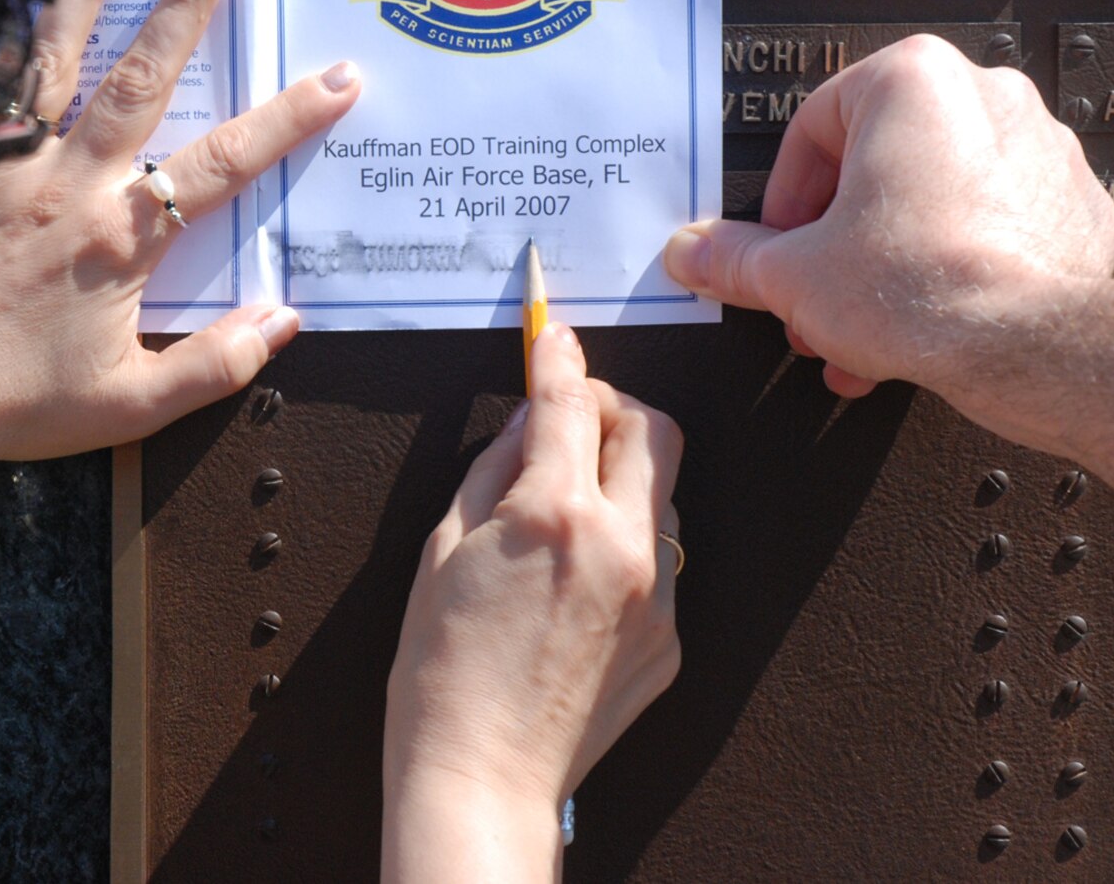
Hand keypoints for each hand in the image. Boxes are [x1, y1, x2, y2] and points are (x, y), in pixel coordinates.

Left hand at [0, 0, 360, 484]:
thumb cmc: (18, 405)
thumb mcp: (131, 406)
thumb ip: (215, 363)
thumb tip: (285, 318)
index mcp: (121, 238)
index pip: (224, 163)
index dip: (288, 118)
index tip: (338, 76)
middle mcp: (67, 185)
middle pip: (139, 78)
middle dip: (182, 4)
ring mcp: (2, 168)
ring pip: (50, 60)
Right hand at [382, 325, 681, 880]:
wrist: (481, 775)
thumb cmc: (442, 670)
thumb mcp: (443, 546)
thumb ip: (491, 469)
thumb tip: (524, 423)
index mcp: (555, 514)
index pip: (569, 400)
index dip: (557, 356)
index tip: (551, 337)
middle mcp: (621, 545)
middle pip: (653, 428)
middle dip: (612, 406)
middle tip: (570, 416)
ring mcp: (658, 595)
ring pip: (661, 495)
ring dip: (620, 478)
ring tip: (561, 512)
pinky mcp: (670, 638)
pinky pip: (657, 563)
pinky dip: (621, 550)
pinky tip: (571, 585)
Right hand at [663, 35, 1113, 406]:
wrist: (1024, 346)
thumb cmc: (923, 287)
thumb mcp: (791, 273)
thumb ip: (733, 256)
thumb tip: (696, 253)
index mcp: (910, 80)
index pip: (812, 129)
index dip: (783, 201)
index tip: (779, 246)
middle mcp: (984, 97)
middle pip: (878, 167)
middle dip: (839, 241)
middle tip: (818, 289)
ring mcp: (1041, 149)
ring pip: (937, 198)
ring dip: (892, 257)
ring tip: (866, 321)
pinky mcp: (1076, 205)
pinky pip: (995, 225)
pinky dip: (957, 263)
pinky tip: (928, 316)